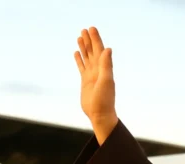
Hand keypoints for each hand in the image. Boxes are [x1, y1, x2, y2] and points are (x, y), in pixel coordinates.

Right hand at [75, 27, 117, 143]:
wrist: (99, 114)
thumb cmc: (104, 100)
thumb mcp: (106, 81)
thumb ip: (106, 65)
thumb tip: (108, 49)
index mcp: (104, 69)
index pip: (100, 50)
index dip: (96, 39)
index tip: (91, 29)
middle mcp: (98, 70)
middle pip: (93, 51)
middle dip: (89, 40)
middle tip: (84, 29)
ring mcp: (92, 75)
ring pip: (87, 57)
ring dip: (84, 47)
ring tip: (79, 37)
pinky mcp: (85, 81)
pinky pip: (82, 67)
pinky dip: (79, 59)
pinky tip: (76, 53)